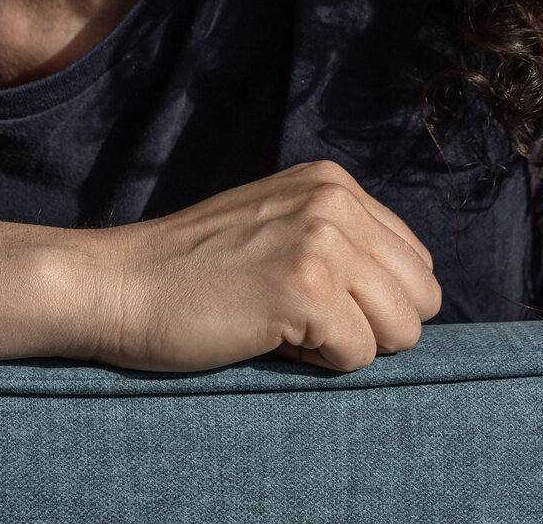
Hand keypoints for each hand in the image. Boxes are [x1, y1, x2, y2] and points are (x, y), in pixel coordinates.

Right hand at [81, 160, 441, 372]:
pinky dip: (316, 361)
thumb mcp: (280, 228)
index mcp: (332, 182)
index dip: (370, 301)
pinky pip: (359, 356)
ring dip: (345, 344)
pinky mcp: (304, 285)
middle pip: (422, 298)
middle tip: (296, 314)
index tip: (305, 295)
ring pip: (402, 330)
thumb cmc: (197, 274)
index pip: (417, 264)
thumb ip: (343, 243)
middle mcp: (333, 199)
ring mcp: (320, 239)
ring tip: (280, 320)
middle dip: (371, 326)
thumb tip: (418, 298)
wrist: (120, 286)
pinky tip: (265, 333)